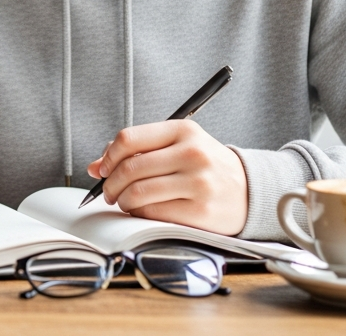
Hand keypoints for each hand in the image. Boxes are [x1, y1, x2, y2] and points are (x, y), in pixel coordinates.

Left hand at [85, 120, 247, 235]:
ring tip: (124, 202)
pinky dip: (138, 214)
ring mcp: (198, 183)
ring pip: (138, 193)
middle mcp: (192, 153)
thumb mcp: (179, 146)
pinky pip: (152, 213)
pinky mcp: (199, 211)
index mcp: (184, 130)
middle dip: (111, 184)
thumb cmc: (207, 166)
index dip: (108, 156)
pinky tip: (142, 210)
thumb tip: (96, 167)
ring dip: (122, 201)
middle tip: (109, 191)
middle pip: (130, 168)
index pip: (129, 138)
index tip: (103, 168)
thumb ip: (138, 151)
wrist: (249, 190)